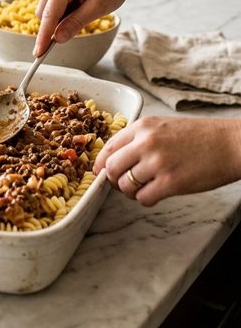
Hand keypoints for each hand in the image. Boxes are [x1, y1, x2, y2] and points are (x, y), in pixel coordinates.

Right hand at [34, 0, 139, 55]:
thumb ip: (76, 23)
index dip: (43, 36)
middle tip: (77, 28)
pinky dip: (64, 11)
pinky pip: (54, 2)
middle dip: (54, 26)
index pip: (49, 14)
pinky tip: (81, 6)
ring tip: (85, 11)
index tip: (38, 54)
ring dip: (60, 18)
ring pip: (47, 8)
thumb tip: (58, 39)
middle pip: (44, 12)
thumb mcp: (98, 7)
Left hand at [93, 116, 240, 205]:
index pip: (108, 147)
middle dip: (114, 180)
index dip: (101, 164)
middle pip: (111, 168)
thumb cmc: (199, 137)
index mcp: (143, 126)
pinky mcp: (170, 183)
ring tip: (144, 188)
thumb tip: (117, 158)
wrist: (228, 144)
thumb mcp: (163, 126)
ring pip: (124, 185)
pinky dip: (145, 200)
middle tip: (124, 184)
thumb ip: (140, 139)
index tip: (100, 172)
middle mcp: (146, 142)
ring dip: (130, 192)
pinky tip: (156, 194)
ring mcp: (157, 163)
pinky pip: (143, 198)